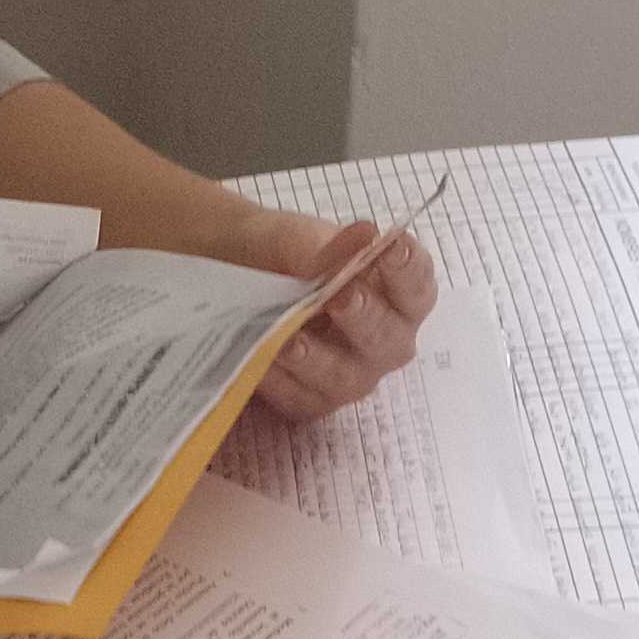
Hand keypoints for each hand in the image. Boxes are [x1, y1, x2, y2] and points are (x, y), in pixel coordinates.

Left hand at [242, 213, 438, 423]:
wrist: (222, 276)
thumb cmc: (276, 255)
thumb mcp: (287, 239)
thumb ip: (321, 243)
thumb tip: (361, 238)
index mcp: (393, 291)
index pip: (416, 284)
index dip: (409, 268)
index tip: (395, 246)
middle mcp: (383, 339)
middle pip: (390, 338)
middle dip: (368, 318)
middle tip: (344, 298)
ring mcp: (350, 374)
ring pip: (347, 377)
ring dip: (319, 360)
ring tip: (291, 342)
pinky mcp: (312, 400)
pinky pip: (302, 398)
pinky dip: (282, 382)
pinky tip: (263, 364)